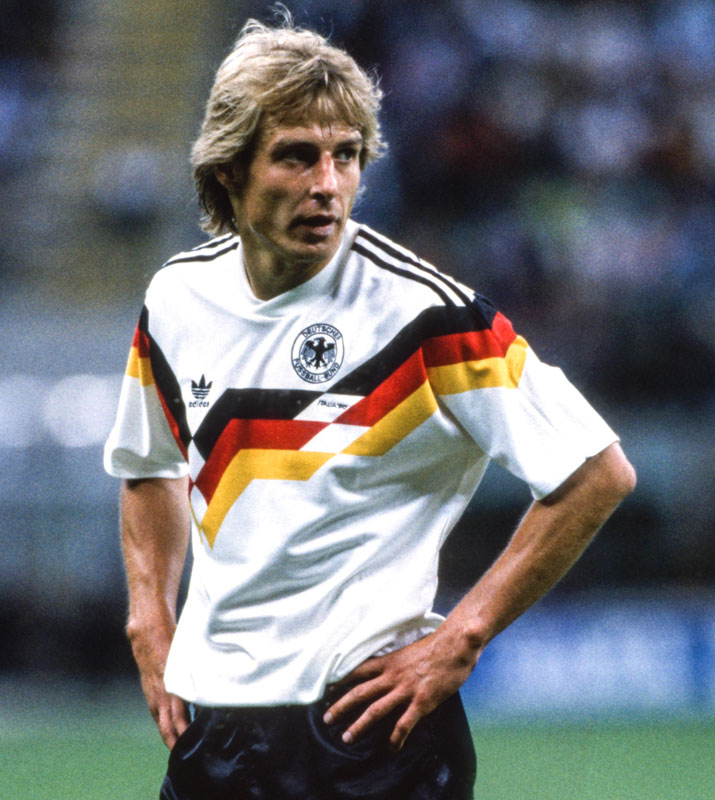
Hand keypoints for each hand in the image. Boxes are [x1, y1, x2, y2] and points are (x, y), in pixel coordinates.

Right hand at [128, 621, 189, 748]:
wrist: (148, 632)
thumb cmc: (172, 639)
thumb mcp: (189, 655)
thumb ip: (198, 672)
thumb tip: (213, 684)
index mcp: (173, 686)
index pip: (179, 719)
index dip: (187, 733)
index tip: (198, 740)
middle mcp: (161, 693)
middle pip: (167, 728)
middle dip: (176, 743)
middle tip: (187, 753)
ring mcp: (153, 693)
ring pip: (160, 722)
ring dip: (169, 735)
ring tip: (180, 746)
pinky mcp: (149, 690)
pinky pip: (156, 712)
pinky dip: (163, 723)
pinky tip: (170, 726)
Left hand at [323, 620, 479, 751]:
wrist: (455, 645)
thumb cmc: (434, 647)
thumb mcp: (407, 651)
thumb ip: (394, 663)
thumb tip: (383, 671)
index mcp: (389, 661)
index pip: (358, 671)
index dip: (341, 681)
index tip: (327, 690)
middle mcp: (392, 676)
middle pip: (360, 692)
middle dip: (341, 706)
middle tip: (326, 718)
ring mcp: (406, 690)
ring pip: (376, 710)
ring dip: (359, 725)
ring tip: (346, 737)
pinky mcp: (422, 702)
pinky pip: (404, 724)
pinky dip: (396, 738)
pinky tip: (391, 748)